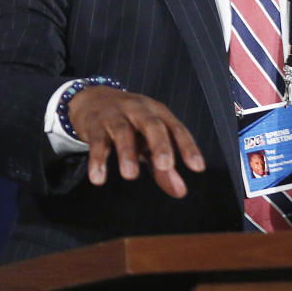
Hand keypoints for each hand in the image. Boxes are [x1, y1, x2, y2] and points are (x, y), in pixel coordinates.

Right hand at [68, 87, 205, 197]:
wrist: (93, 100)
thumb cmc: (130, 124)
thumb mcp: (149, 142)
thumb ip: (164, 168)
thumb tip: (180, 191)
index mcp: (158, 113)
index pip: (177, 129)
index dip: (188, 147)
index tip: (197, 167)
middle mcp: (139, 111)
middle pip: (152, 125)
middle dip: (160, 145)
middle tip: (165, 166)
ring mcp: (116, 116)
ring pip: (123, 131)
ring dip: (127, 153)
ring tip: (130, 175)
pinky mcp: (95, 125)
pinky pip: (97, 142)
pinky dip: (97, 160)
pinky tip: (98, 178)